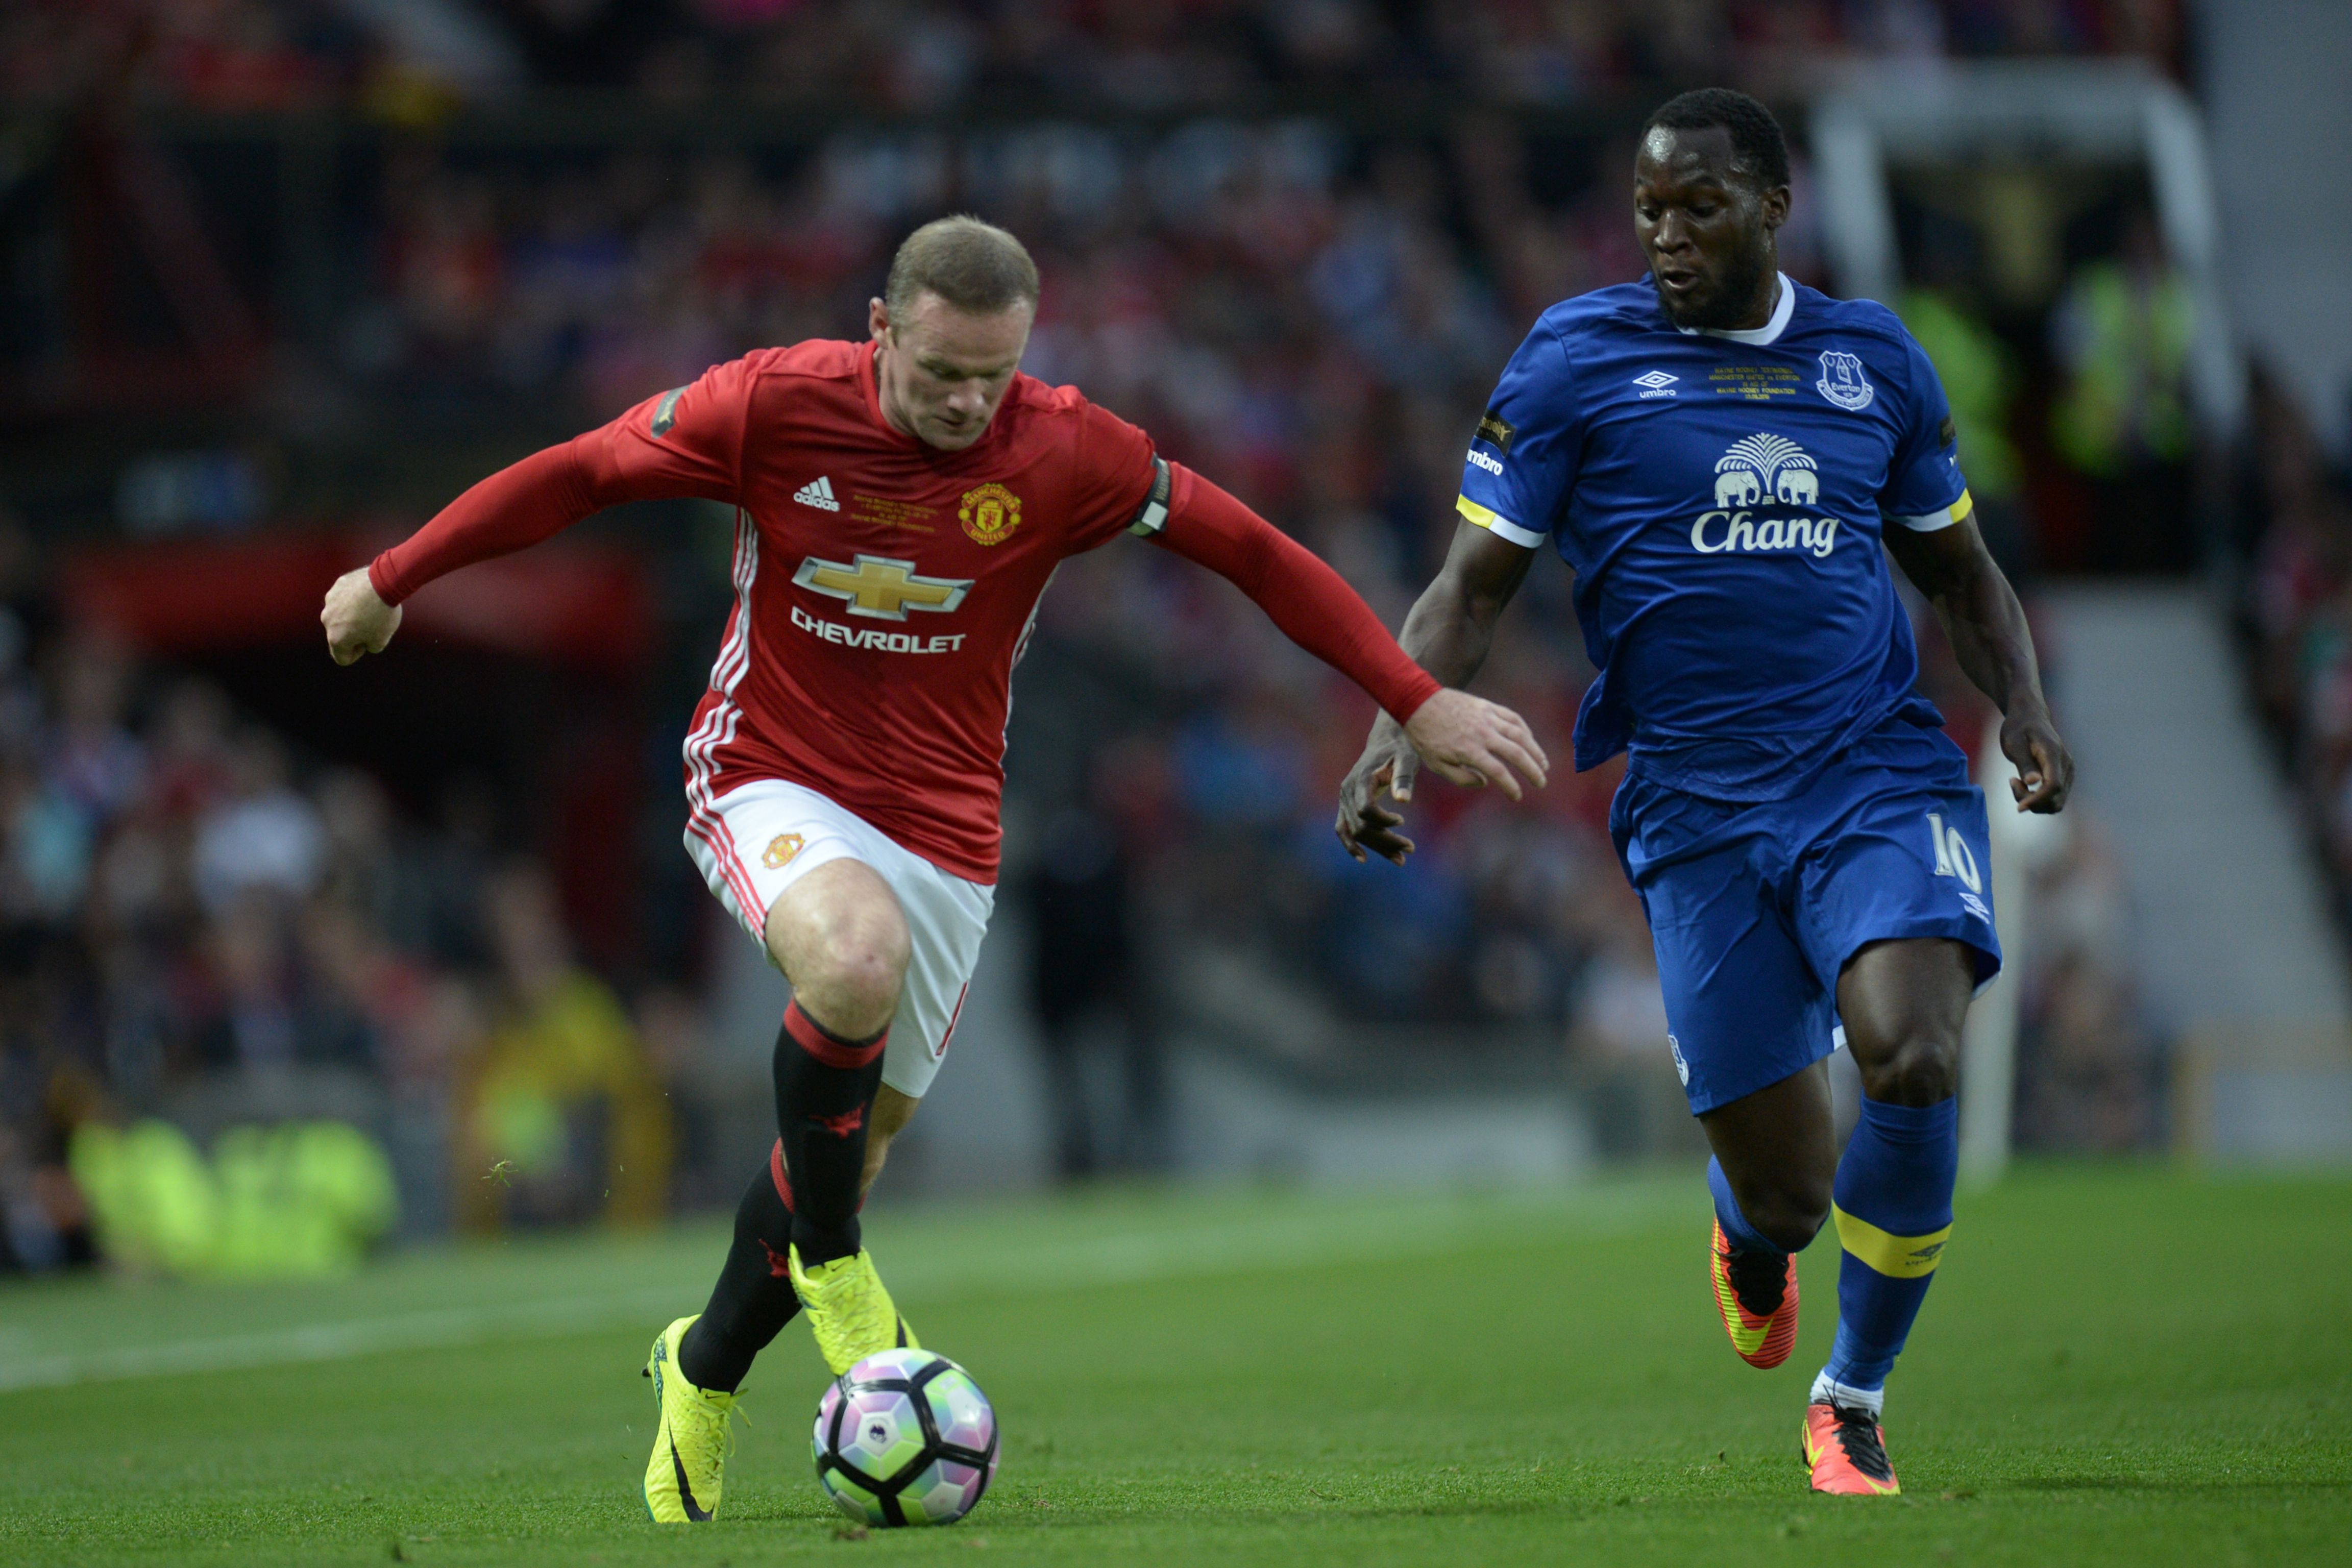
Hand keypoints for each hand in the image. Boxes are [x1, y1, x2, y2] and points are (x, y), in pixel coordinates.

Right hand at [320, 567, 401, 664]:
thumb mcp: (381, 640)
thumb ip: (370, 647)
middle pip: (338, 635)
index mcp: (336, 638)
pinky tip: (368, 595)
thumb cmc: (382, 615)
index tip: (369, 643)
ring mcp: (330, 601)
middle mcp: (327, 620)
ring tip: (371, 609)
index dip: (357, 654)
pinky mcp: (337, 586)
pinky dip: (353, 599)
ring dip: (351, 616)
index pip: (342, 658)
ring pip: (339, 615)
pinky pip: (343, 598)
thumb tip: (364, 641)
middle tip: (371, 625)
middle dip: (352, 634)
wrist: (384, 582)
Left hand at [1335, 690, 1549, 864]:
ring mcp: (1487, 717)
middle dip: (1533, 770)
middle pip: (1517, 753)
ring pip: (1520, 734)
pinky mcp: (1487, 706)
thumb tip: (1485, 783)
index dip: (1511, 786)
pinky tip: (1530, 740)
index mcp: (1469, 750)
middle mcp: (1483, 733)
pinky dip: (1525, 730)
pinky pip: (1513, 718)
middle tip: (1541, 783)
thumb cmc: (1425, 737)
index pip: (1499, 772)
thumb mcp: (1436, 764)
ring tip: (1544, 764)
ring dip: (1535, 750)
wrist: (1418, 701)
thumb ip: (1461, 778)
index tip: (1517, 796)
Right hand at [1335, 717, 1419, 865]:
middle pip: (1360, 826)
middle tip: (1410, 848)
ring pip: (1354, 832)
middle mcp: (1347, 791)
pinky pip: (1342, 829)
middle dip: (1385, 841)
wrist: (1386, 740)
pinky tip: (1364, 858)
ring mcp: (1344, 799)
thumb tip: (1404, 801)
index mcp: (1360, 779)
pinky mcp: (1346, 805)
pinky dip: (1351, 845)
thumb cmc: (1399, 748)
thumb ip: (1403, 777)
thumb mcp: (1406, 758)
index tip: (1402, 820)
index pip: (1365, 810)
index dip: (1383, 821)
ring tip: (1401, 859)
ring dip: (1376, 847)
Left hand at [2000, 705, 2071, 813]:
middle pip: (2056, 798)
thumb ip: (2024, 763)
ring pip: (2056, 802)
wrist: (2029, 718)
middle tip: (2012, 783)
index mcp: (2054, 754)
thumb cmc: (2018, 728)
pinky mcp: (2064, 776)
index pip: (2053, 786)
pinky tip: (2024, 785)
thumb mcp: (2014, 743)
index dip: (2037, 800)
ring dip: (2035, 802)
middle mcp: (2067, 765)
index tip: (2019, 807)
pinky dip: (2038, 799)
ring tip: (2016, 783)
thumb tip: (2033, 782)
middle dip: (2032, 802)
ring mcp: (2068, 771)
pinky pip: (2054, 797)